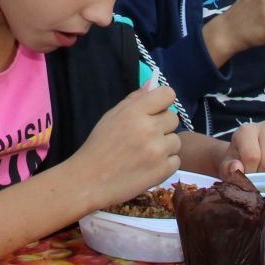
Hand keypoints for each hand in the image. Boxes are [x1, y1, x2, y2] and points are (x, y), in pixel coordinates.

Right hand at [69, 84, 183, 210]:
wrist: (89, 181)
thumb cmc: (98, 146)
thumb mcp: (111, 117)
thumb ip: (133, 99)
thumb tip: (151, 83)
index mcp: (135, 112)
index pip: (167, 94)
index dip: (162, 102)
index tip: (155, 111)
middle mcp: (149, 129)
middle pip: (173, 118)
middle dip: (162, 126)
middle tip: (145, 136)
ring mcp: (158, 151)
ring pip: (176, 141)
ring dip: (164, 146)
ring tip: (144, 154)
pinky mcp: (163, 171)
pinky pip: (175, 161)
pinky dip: (165, 164)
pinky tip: (148, 167)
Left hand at [223, 122, 264, 177]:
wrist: (249, 156)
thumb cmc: (238, 162)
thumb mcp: (228, 166)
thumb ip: (228, 169)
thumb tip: (237, 168)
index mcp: (247, 130)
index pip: (252, 156)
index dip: (249, 174)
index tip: (246, 178)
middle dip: (264, 178)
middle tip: (259, 180)